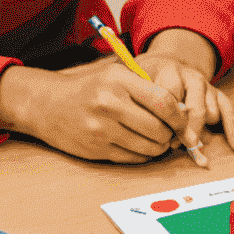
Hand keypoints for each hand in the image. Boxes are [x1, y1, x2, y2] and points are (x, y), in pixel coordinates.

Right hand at [0, 56, 195, 163]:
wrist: (48, 105)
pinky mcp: (95, 150)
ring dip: (160, 147)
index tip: (184, 120)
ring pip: (147, 147)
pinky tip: (142, 147)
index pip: (163, 101)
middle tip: (173, 134)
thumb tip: (184, 109)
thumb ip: (147, 87)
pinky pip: (132, 158)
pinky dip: (143, 155)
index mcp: (119, 81)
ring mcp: (101, 129)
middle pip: (158, 128)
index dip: (180, 115)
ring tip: (159, 141)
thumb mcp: (116, 75)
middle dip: (172, 134)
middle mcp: (109, 104)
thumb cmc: (89, 88)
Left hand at [140, 30, 233, 162]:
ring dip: (229, 128)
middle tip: (194, 146)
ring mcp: (208, 88)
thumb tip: (159, 128)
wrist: (163, 62)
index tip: (170, 139)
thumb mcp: (137, 81)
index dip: (172, 120)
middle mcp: (193, 79)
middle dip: (196, 127)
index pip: (172, 95)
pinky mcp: (217, 96)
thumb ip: (144, 100)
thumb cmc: (147, 77)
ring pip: (221, 107)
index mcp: (170, 72)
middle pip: (199, 104)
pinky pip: (233, 109)